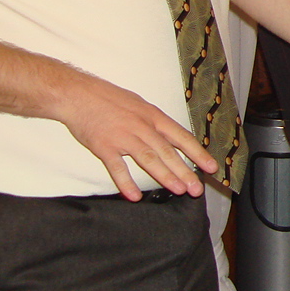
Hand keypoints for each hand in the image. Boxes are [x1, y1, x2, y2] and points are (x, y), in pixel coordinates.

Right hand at [54, 71, 216, 200]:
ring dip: (165, 176)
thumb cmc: (109, 99)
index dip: (198, 153)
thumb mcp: (139, 105)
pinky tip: (134, 196)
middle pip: (168, 152)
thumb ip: (154, 123)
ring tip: (178, 190)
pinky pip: (117, 168)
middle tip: (197, 189)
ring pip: (148, 159)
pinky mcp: (104, 146)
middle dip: (185, 171)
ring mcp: (123, 137)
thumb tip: (171, 138)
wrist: (78, 94)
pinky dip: (126, 183)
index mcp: (153, 116)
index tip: (212, 167)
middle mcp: (142, 127)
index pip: (182, 137)